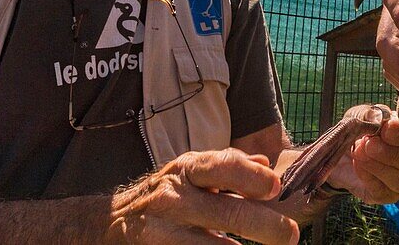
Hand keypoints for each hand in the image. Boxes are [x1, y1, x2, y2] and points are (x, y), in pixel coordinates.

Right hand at [108, 148, 297, 243]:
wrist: (108, 222)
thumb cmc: (165, 194)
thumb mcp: (192, 172)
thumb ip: (228, 168)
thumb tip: (264, 164)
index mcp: (189, 169)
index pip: (223, 166)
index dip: (251, 176)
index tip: (275, 187)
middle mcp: (175, 197)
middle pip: (227, 213)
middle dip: (264, 226)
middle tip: (290, 235)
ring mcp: (163, 231)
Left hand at [327, 115, 398, 203]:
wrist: (342, 151)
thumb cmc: (362, 129)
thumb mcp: (363, 115)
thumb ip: (372, 115)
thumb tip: (380, 119)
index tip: (387, 128)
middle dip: (395, 155)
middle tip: (370, 143)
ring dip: (379, 166)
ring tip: (358, 151)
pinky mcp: (388, 196)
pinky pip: (383, 191)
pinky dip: (368, 175)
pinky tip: (357, 162)